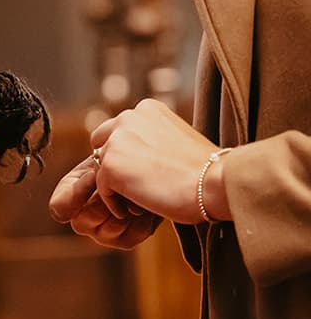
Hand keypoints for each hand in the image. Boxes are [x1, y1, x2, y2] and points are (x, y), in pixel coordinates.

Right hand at [49, 157, 165, 249]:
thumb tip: (95, 177)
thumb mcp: (109, 156)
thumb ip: (97, 165)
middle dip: (104, 201)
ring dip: (125, 207)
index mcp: (69, 198)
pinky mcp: (126, 240)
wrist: (153, 173)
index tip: (94, 175)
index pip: (60, 207)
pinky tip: (147, 202)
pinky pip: (132, 234)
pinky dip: (143, 217)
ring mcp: (102, 233)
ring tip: (136, 191)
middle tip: (120, 185)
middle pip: (83, 222)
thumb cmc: (125, 160)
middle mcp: (82, 219)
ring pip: (109, 229)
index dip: (76, 192)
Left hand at [50, 99, 221, 232]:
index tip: (147, 174)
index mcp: (146, 109)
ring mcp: (116, 141)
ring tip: (142, 201)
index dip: (128, 155)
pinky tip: (136, 210)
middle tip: (138, 188)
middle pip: (102, 146)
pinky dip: (115, 203)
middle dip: (114, 167)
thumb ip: (151, 139)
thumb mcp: (175, 140)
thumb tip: (131, 155)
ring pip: (102, 170)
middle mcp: (127, 117)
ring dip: (117, 188)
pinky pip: (102, 190)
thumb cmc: (204, 169)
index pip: (119, 132)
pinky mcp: (109, 165)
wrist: (216, 182)